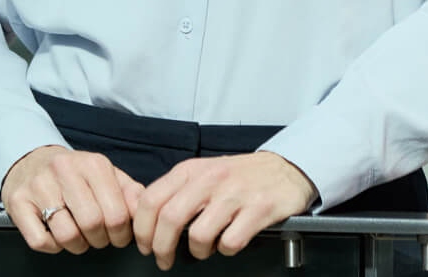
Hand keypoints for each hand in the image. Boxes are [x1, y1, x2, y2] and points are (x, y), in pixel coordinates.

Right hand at [0, 144, 145, 253]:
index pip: (117, 213)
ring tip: (79, 236)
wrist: (31, 160)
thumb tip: (146, 212)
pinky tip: (55, 234)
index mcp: (93, 163)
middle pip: (92, 224)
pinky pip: (40, 241)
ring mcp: (39, 185)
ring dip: (77, 245)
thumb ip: (129, 192)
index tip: (119, 236)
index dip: (122, 234)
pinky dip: (52, 247)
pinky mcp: (18, 201)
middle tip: (99, 238)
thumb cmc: (74, 174)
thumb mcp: (105, 175)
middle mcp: (65, 170)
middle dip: (100, 240)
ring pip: (66, 235)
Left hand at [133, 151, 316, 270]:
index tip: (145, 245)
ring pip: (198, 234)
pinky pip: (230, 242)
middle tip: (164, 260)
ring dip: (198, 251)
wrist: (285, 168)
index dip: (142, 228)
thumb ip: (177, 191)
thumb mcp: (203, 173)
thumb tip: (146, 218)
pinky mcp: (259, 208)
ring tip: (204, 249)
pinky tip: (229, 242)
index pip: (152, 199)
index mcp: (191, 170)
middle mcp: (211, 178)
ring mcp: (235, 193)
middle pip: (169, 218)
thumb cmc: (239, 176)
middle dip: (162, 247)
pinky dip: (226, 250)